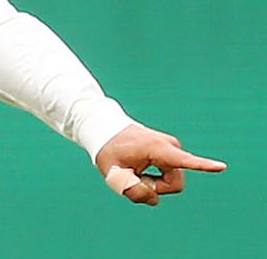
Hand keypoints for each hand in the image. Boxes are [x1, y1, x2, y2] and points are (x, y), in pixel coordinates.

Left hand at [95, 124, 225, 206]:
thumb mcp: (115, 176)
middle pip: (173, 184)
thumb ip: (134, 192)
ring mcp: (173, 147)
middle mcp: (170, 146)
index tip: (222, 167)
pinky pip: (168, 175)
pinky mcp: (172, 151)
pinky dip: (154, 178)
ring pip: (171, 181)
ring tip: (134, 168)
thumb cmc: (109, 151)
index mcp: (157, 148)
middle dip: (155, 188)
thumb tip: (155, 199)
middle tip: (133, 176)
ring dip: (153, 182)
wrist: (106, 129)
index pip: (184, 161)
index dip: (204, 166)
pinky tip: (141, 168)